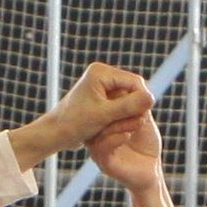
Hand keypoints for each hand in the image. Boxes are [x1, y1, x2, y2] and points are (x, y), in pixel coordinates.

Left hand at [13, 62, 155, 173]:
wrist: (55, 134)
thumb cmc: (74, 123)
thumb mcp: (104, 116)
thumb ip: (128, 106)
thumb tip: (151, 98)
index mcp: (101, 72)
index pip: (135, 82)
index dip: (142, 99)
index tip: (142, 118)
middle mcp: (102, 75)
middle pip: (133, 90)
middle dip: (133, 109)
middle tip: (129, 126)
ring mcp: (103, 86)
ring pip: (129, 100)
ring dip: (127, 115)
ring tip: (116, 128)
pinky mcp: (103, 98)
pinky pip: (122, 106)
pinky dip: (121, 118)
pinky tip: (112, 127)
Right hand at [85, 91, 167, 190]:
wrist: (152, 172)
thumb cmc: (147, 145)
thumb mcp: (143, 121)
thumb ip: (137, 106)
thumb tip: (135, 86)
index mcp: (105, 123)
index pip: (102, 106)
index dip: (112, 97)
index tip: (127, 92)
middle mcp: (98, 135)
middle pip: (97, 117)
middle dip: (114, 109)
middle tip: (131, 104)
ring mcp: (99, 149)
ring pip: (99, 133)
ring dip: (118, 124)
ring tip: (136, 120)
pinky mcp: (104, 163)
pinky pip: (102, 149)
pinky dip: (115, 139)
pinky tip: (127, 134)